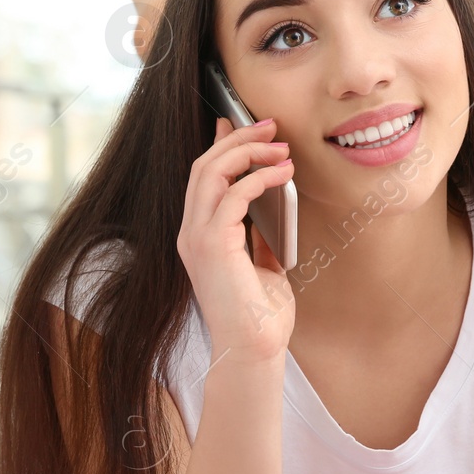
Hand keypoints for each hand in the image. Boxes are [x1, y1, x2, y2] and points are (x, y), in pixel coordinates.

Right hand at [176, 115, 296, 363]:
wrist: (253, 351)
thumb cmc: (260, 317)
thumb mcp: (263, 267)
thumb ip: (260, 237)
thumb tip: (273, 209)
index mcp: (199, 236)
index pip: (201, 178)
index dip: (218, 145)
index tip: (239, 123)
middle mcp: (190, 233)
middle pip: (204, 166)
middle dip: (237, 139)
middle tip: (270, 126)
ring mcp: (197, 238)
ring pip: (211, 172)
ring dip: (247, 152)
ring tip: (280, 146)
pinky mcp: (212, 245)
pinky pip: (233, 196)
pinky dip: (259, 178)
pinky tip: (282, 174)